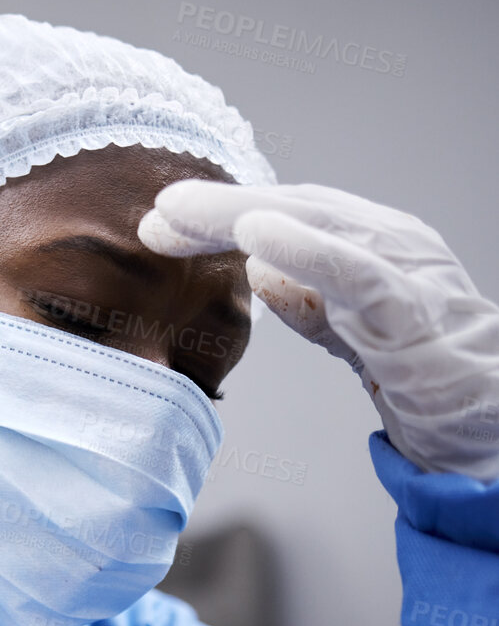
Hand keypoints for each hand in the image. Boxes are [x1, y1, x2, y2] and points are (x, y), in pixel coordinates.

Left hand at [139, 181, 498, 479]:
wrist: (489, 417)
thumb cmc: (423, 368)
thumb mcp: (350, 328)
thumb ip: (308, 299)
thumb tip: (257, 269)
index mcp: (370, 240)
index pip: (285, 214)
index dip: (221, 213)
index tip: (161, 224)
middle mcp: (389, 240)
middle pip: (293, 208)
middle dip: (220, 208)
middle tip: (160, 212)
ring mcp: (404, 269)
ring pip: (316, 226)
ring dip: (243, 214)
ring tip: (187, 212)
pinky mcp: (412, 312)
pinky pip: (354, 273)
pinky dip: (304, 251)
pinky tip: (257, 238)